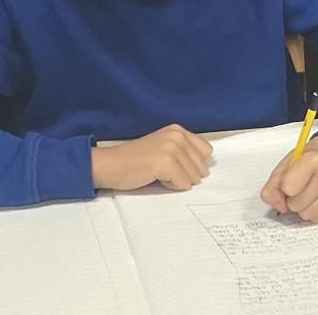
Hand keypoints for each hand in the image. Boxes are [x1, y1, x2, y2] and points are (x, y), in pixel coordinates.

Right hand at [91, 124, 213, 190]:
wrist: (110, 165)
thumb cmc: (135, 161)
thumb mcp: (163, 148)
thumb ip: (184, 152)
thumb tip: (205, 170)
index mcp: (178, 130)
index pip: (206, 151)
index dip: (193, 164)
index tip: (174, 165)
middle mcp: (177, 135)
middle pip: (202, 166)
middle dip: (186, 174)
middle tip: (162, 170)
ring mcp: (172, 148)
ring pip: (194, 177)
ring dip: (177, 181)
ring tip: (158, 173)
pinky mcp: (166, 162)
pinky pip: (183, 184)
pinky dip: (171, 186)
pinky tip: (156, 178)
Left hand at [261, 136, 317, 222]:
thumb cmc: (302, 165)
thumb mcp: (282, 170)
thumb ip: (272, 189)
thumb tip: (281, 207)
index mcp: (313, 159)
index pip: (288, 188)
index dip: (284, 189)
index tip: (288, 182)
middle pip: (297, 205)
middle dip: (293, 201)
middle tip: (298, 190)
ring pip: (309, 215)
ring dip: (303, 209)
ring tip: (307, 196)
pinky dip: (315, 213)